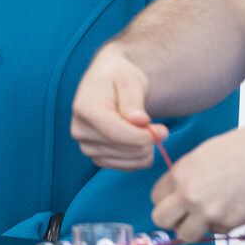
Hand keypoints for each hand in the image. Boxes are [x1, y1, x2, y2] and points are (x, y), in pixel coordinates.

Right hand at [71, 45, 163, 169]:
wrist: (109, 83)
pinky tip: (142, 140)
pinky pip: (127, 167)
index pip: (116, 132)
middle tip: (156, 126)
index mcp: (85, 108)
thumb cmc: (120, 77)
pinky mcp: (97, 157)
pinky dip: (140, 156)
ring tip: (147, 129)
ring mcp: (86, 147)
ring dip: (145, 148)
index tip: (164, 131)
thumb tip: (140, 120)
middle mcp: (80, 131)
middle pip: (123, 148)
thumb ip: (133, 100)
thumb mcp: (129, 80)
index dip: (143, 136)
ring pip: (128, 160)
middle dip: (146, 139)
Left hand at [150, 121, 244, 241]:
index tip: (176, 203)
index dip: (166, 201)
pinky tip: (235, 206)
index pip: (156, 198)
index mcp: (182, 173)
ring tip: (210, 215)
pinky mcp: (228, 223)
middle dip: (173, 220)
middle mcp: (190, 193)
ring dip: (195, 229)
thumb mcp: (205, 154)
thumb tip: (177, 194)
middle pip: (161, 220)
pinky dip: (223, 224)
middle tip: (186, 216)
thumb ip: (187, 176)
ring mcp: (208, 211)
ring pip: (185, 235)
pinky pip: (216, 233)